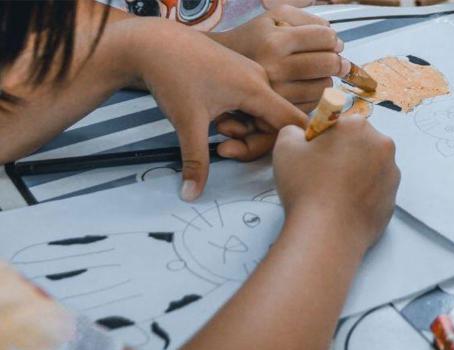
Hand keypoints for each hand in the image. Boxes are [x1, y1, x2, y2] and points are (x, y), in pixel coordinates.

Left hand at [121, 18, 306, 200]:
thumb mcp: (186, 123)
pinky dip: (236, 117)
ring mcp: (250, 76)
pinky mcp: (239, 75)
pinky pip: (250, 104)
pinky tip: (215, 114)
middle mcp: (260, 80)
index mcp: (257, 89)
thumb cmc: (172, 75)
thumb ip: (196, 161)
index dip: (291, 144)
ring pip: (260, 116)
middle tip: (220, 146)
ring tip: (214, 125)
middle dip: (249, 142)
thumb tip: (191, 195)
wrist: (152, 42)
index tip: (280, 159)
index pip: (293, 122)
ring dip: (240, 129)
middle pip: (274, 125)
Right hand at [210, 6, 346, 112]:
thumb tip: (335, 39)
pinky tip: (305, 85)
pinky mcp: (278, 111)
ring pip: (325, 86)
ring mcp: (277, 93)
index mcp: (275, 42)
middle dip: (337, 60)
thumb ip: (308, 19)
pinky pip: (313, 103)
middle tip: (335, 60)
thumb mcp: (275, 17)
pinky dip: (316, 94)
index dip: (334, 40)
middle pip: (329, 64)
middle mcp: (275, 69)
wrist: (220, 68)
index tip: (333, 43)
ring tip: (315, 72)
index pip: (325, 39)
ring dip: (326, 78)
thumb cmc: (253, 38)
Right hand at [272, 116, 399, 249]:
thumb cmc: (306, 186)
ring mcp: (392, 174)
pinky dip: (361, 195)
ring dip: (354, 174)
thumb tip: (301, 134)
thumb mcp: (285, 147)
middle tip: (321, 176)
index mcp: (358, 126)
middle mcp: (382, 145)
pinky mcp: (393, 199)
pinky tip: (344, 206)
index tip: (313, 157)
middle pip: (358, 144)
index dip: (322, 139)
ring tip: (332, 194)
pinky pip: (374, 191)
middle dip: (342, 154)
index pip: (338, 124)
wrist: (328, 233)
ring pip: (368, 167)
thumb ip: (293, 130)